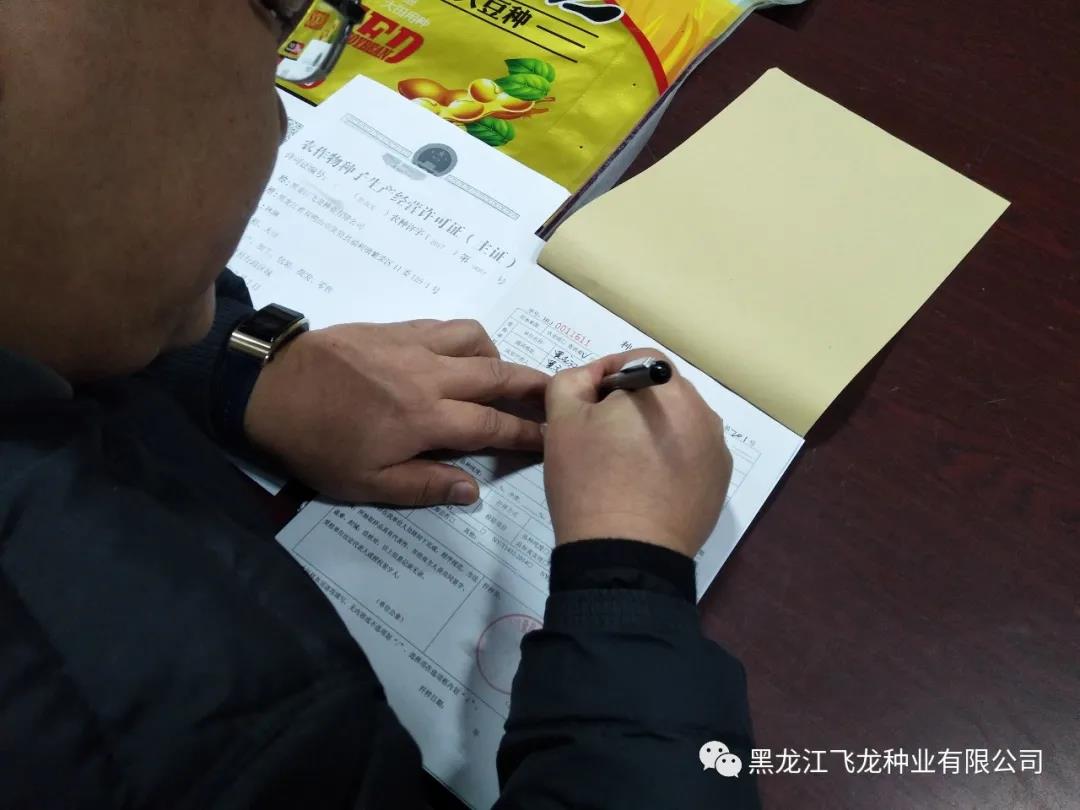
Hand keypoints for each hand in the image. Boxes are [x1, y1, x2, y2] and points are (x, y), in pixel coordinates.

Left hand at [244, 319, 547, 504]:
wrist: (268, 390)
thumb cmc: (317, 445)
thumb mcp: (366, 483)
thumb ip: (423, 484)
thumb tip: (472, 490)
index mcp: (425, 419)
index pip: (492, 424)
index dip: (526, 432)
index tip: (551, 436)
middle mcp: (429, 375)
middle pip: (497, 373)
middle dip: (532, 385)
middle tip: (554, 393)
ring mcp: (412, 345)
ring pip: (475, 338)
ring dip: (498, 355)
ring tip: (499, 375)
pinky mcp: (393, 327)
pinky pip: (444, 325)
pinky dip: (465, 339)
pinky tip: (459, 354)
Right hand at [543, 350, 732, 557]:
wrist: (624, 554)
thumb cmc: (589, 480)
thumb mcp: (562, 419)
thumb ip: (574, 380)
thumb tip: (594, 378)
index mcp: (665, 388)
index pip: (637, 360)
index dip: (606, 376)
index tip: (586, 407)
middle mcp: (702, 411)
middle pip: (662, 391)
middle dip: (632, 405)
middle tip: (601, 438)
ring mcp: (716, 448)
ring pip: (679, 423)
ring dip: (653, 431)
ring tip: (625, 465)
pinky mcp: (720, 481)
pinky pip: (692, 454)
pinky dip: (671, 459)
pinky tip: (648, 487)